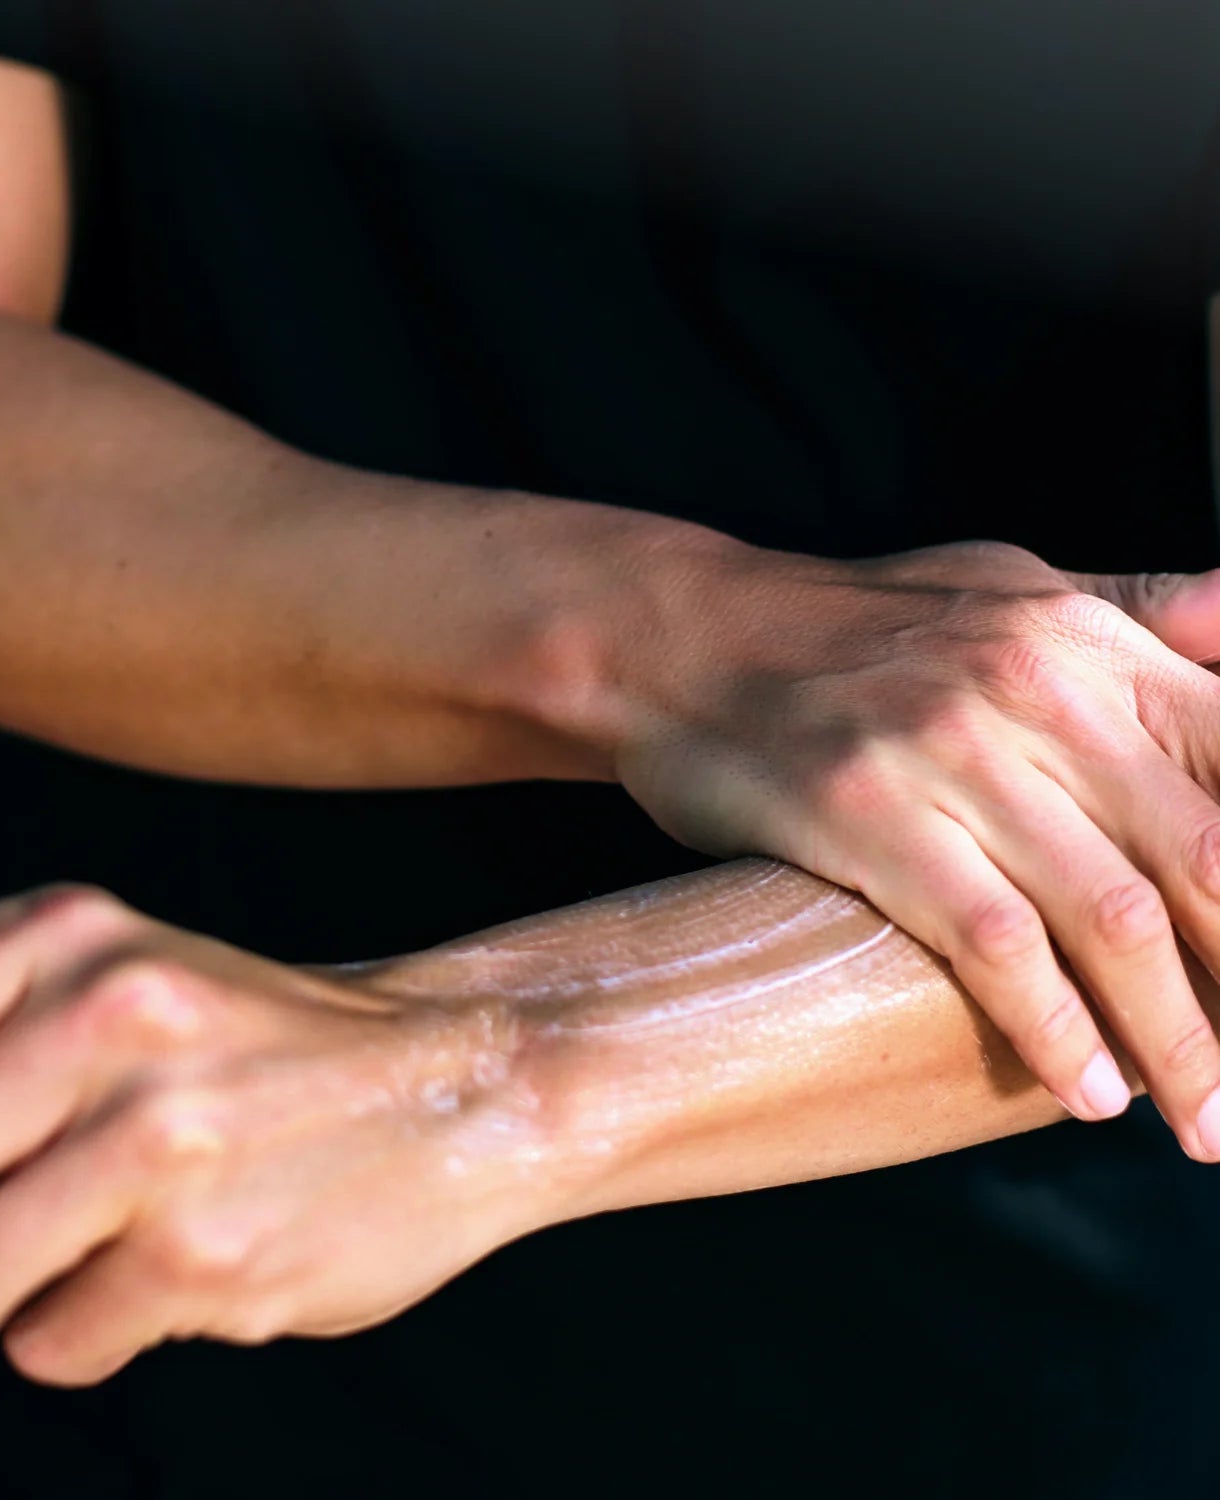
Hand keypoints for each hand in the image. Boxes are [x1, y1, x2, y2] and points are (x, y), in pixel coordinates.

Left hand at [0, 885, 541, 1399]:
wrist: (453, 1084)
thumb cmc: (278, 1040)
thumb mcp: (140, 972)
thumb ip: (2, 1025)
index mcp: (74, 942)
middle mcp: (108, 1026)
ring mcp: (159, 1144)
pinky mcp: (205, 1255)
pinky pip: (58, 1343)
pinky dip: (52, 1348)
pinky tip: (95, 1311)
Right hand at [612, 535, 1219, 1155]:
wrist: (682, 639)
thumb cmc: (847, 625)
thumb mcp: (999, 585)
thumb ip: (1132, 610)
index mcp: (1080, 636)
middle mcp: (1031, 687)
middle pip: (1203, 859)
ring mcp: (945, 751)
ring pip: (1110, 917)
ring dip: (1174, 1038)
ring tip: (1197, 1119)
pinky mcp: (862, 814)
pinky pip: (993, 942)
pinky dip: (1054, 1026)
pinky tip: (1086, 1086)